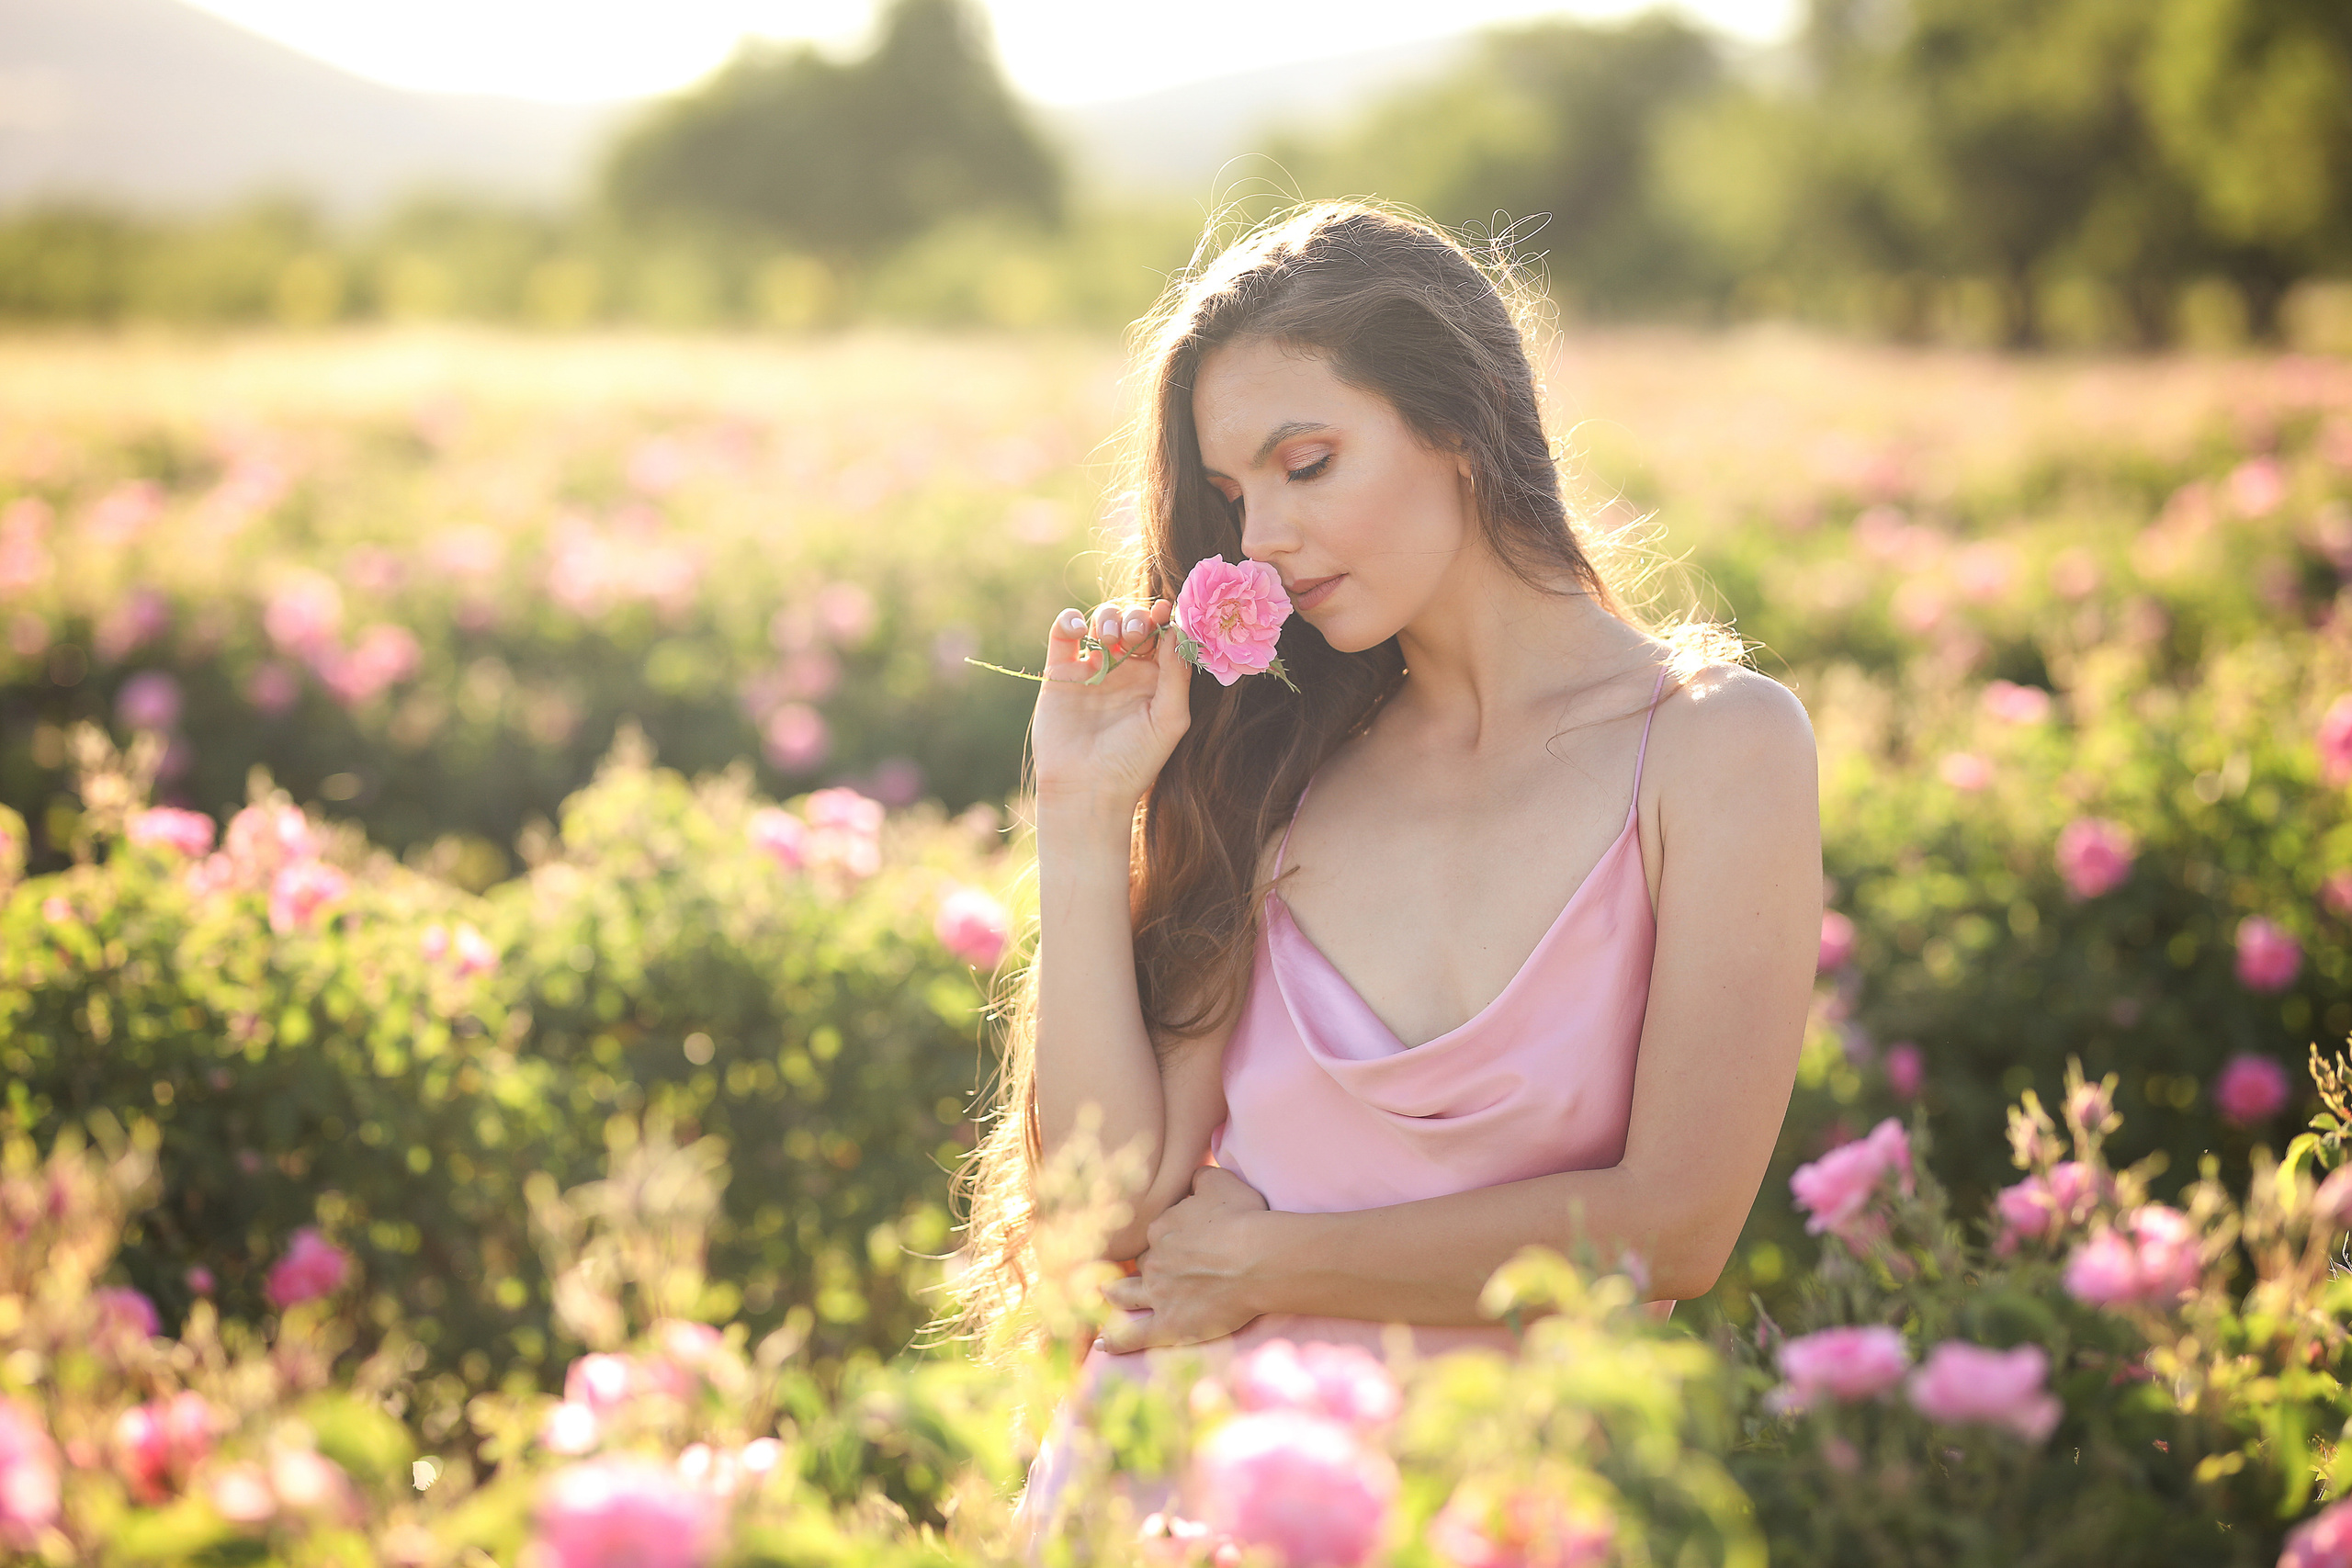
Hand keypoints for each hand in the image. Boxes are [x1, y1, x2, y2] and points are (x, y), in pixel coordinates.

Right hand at [1030, 599, 1190, 822]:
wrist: (1087, 788)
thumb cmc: (1134, 761)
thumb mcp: (1169, 719)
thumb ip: (1176, 675)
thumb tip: (1177, 630)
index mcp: (1154, 678)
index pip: (1162, 636)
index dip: (1166, 619)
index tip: (1168, 609)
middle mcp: (1125, 669)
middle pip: (1133, 623)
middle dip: (1138, 618)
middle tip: (1137, 633)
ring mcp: (1091, 668)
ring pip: (1102, 621)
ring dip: (1109, 617)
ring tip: (1111, 636)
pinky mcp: (1061, 672)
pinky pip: (1063, 633)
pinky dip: (1069, 620)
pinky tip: (1080, 630)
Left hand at [1100, 1166, 1273, 1351]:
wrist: (1256, 1259)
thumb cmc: (1244, 1220)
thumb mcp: (1222, 1183)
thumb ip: (1200, 1177)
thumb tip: (1191, 1177)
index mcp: (1162, 1228)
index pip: (1157, 1234)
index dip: (1169, 1239)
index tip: (1182, 1242)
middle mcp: (1154, 1260)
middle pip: (1144, 1263)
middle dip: (1147, 1266)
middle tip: (1155, 1271)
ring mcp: (1158, 1294)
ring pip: (1126, 1294)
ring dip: (1114, 1294)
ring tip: (1104, 1295)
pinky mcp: (1169, 1325)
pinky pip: (1135, 1336)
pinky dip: (1118, 1341)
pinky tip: (1104, 1345)